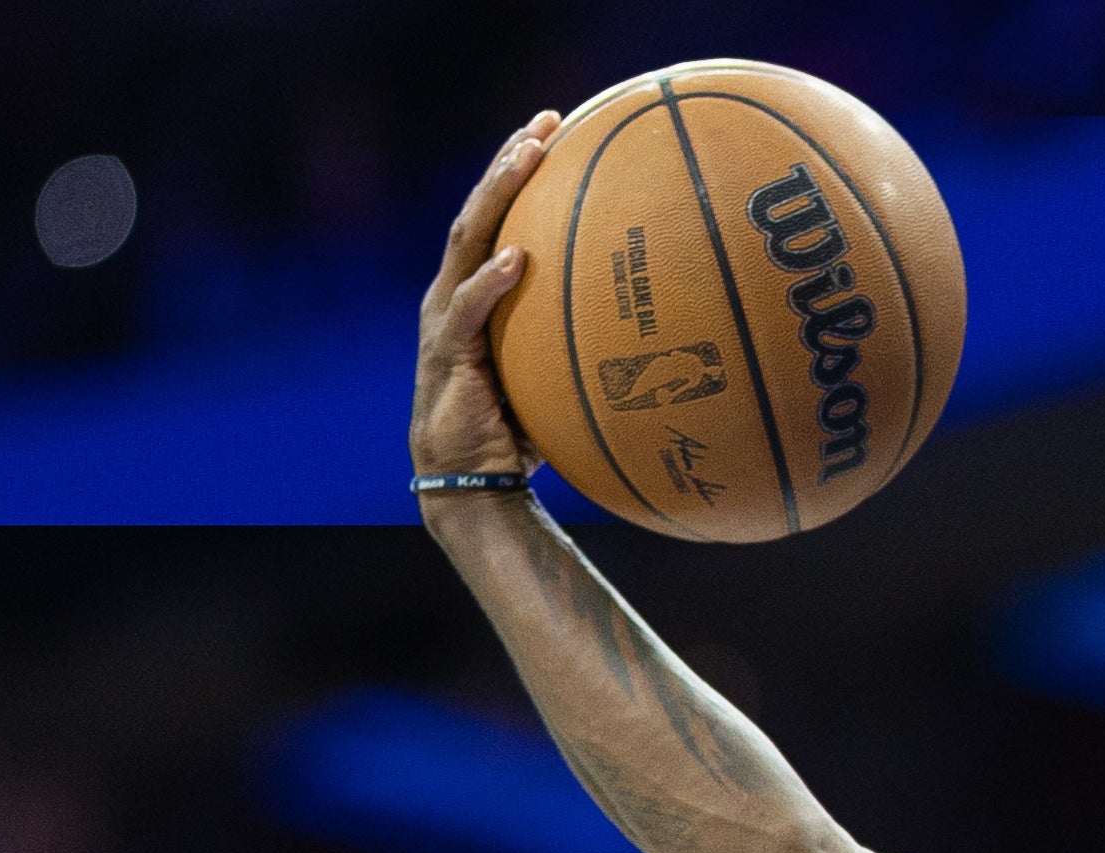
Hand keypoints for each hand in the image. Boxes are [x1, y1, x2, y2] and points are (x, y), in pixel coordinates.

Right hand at [411, 111, 562, 484]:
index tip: (556, 129)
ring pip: (468, 239)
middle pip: (480, 210)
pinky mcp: (446, 352)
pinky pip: (470, 308)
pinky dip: (493, 281)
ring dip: (497, 194)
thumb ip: (583, 343)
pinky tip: (519, 257)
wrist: (469, 480)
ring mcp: (443, 317)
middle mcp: (452, 291)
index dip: (519, 171)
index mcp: (475, 291)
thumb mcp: (554, 375)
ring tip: (528, 156)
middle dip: (510, 160)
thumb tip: (660, 332)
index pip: (496, 217)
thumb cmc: (517, 430)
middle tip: (546, 119)